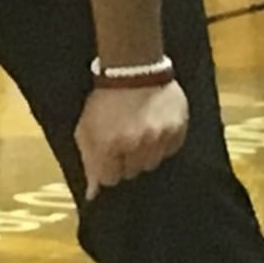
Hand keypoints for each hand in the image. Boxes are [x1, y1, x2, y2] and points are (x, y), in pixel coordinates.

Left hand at [75, 81, 189, 200]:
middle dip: (125, 161)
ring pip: (152, 164)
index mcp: (110, 145)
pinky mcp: (177, 130)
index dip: (108, 169)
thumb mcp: (86, 128)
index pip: (110, 180)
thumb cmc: (106, 100)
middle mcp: (136, 145)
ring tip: (139, 134)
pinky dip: (162, 145)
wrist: (134, 69)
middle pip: (132, 174)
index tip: (109, 157)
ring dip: (144, 154)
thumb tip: (93, 193)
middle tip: (124, 141)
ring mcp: (159, 138)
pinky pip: (170, 151)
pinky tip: (154, 129)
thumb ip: (89, 161)